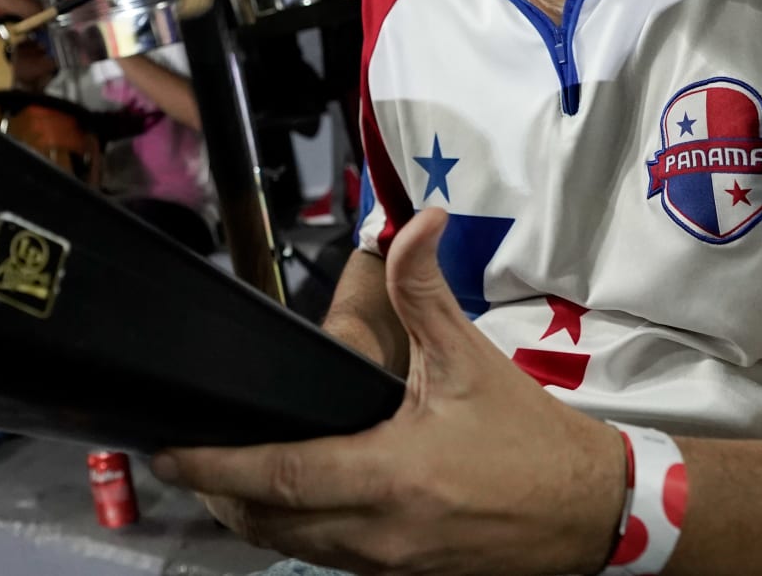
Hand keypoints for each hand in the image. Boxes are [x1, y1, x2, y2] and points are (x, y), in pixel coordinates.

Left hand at [155, 209, 625, 575]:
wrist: (593, 512)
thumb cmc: (529, 437)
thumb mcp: (470, 358)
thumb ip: (425, 289)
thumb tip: (414, 220)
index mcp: (392, 475)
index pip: (280, 477)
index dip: (216, 465)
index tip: (168, 452)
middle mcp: (381, 532)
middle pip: (269, 524)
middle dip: (218, 494)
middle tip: (182, 461)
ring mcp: (389, 566)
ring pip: (294, 549)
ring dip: (251, 518)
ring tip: (220, 477)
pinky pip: (327, 559)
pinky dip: (295, 534)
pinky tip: (284, 502)